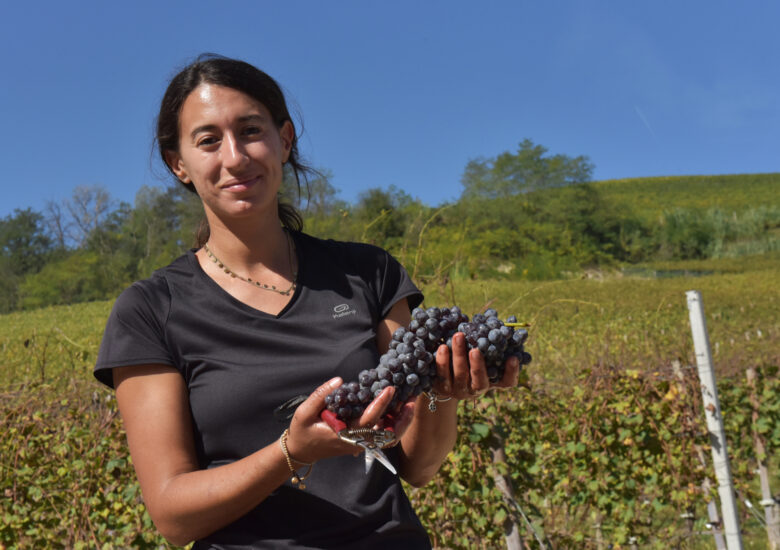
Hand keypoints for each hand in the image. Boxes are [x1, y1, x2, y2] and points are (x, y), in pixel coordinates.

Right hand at [287, 378, 416, 461]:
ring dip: (401, 421)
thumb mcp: (304, 412)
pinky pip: (383, 435)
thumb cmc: (302, 430)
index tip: (390, 388)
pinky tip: (399, 408)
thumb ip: (320, 395)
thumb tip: (340, 380)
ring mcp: (361, 444)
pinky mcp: (363, 442)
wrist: (301, 451)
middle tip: (412, 398)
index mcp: (343, 434)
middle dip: (402, 418)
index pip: (368, 420)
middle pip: (387, 434)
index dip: (380, 404)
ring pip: (388, 438)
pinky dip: (393, 423)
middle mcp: (356, 442)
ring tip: (410, 402)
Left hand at [432, 332, 520, 399]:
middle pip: (479, 381)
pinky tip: (442, 346)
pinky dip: (442, 361)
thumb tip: (498, 315)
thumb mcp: (481, 352)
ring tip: (458, 336)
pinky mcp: (442, 387)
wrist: (444, 378)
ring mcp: (458, 390)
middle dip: (477, 365)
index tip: (513, 357)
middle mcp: (476, 389)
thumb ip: (488, 341)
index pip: (507, 382)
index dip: (512, 372)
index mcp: (492, 381)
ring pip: (459, 375)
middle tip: (475, 350)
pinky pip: (441, 375)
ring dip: (459, 356)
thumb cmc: (469, 359)